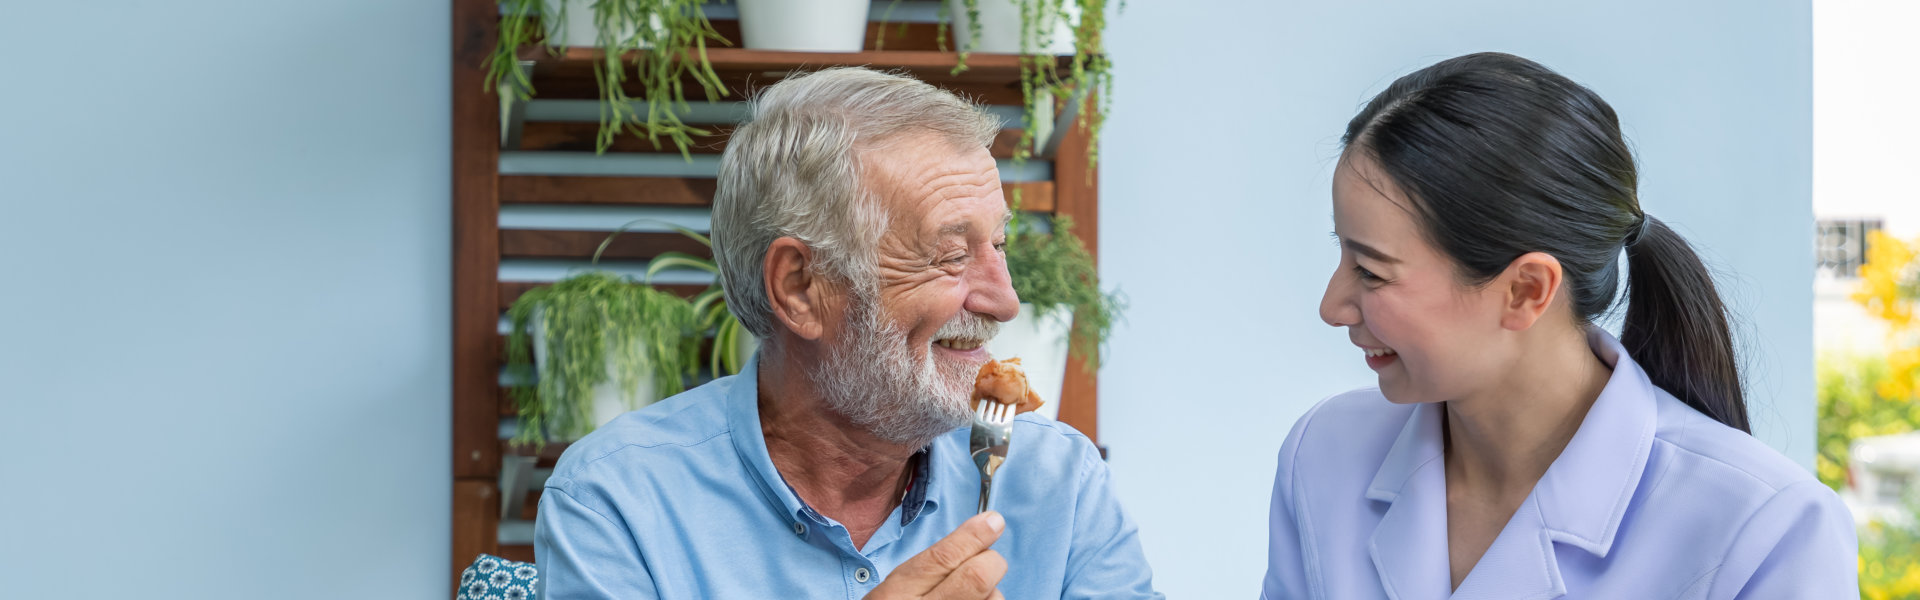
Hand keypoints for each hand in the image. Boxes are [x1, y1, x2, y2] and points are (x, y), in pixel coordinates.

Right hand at [864, 511, 1008, 599]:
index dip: (974, 536)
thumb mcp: (899, 587)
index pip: (944, 558)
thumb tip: (988, 527)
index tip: (993, 521)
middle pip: (978, 577)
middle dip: (991, 562)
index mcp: (898, 596)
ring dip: (991, 596)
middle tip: (986, 563)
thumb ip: (935, 563)